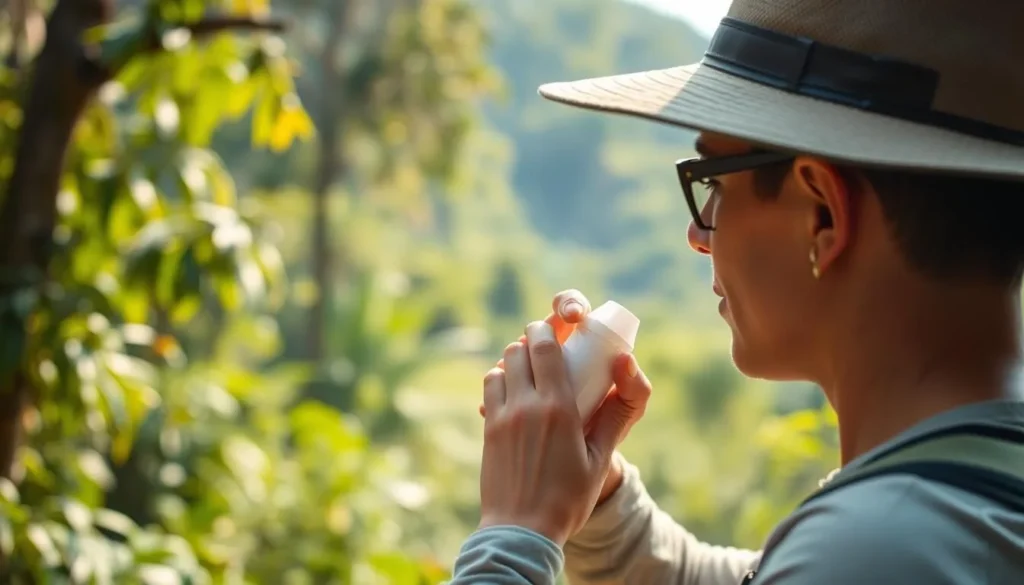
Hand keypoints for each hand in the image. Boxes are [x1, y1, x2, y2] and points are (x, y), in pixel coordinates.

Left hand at [476, 291, 651, 545]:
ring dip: (516, 360)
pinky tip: (515, 393)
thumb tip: (624, 367)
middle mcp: (526, 405)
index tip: (560, 329)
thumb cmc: (569, 497)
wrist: (523, 530)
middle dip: (533, 340)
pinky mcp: (488, 428)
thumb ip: (615, 414)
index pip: (544, 346)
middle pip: (520, 348)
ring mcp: (502, 416)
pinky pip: (490, 386)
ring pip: (501, 364)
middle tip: (548, 349)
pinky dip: (501, 379)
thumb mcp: (600, 458)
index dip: (549, 330)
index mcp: (558, 408)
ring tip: (532, 371)